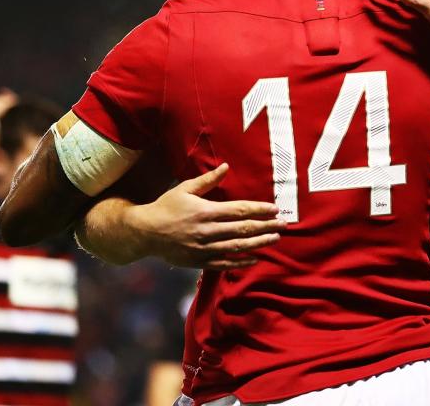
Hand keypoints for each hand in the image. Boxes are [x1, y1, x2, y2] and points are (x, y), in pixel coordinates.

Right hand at [125, 163, 285, 269]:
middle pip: (243, 229)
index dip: (259, 209)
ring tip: (275, 239)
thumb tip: (226, 167)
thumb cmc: (166, 207)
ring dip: (258, 243)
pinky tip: (254, 258)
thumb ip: (207, 180)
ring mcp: (204, 248)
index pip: (239, 210)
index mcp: (205, 211)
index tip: (275, 209)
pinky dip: (240, 261)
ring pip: (237, 247)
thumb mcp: (184, 189)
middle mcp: (207, 230)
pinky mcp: (199, 261)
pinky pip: (224, 263)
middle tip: (284, 224)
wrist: (145, 233)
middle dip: (266, 226)